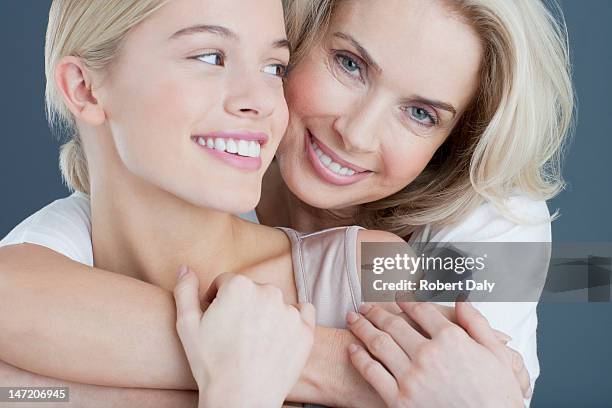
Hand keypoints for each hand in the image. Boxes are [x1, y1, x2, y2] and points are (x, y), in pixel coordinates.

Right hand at [173, 268, 314, 407]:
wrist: (240, 399)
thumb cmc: (210, 364)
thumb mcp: (186, 325)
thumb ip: (184, 290)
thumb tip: (185, 267)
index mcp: (239, 285)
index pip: (226, 283)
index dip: (217, 301)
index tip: (215, 320)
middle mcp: (268, 291)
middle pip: (252, 291)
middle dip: (243, 306)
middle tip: (235, 333)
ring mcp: (290, 310)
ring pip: (275, 302)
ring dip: (266, 313)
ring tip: (255, 341)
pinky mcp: (306, 329)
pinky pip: (302, 313)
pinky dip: (293, 320)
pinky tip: (279, 336)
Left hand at [346, 302, 523, 407]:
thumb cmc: (497, 397)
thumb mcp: (498, 355)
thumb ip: (477, 323)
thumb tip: (461, 300)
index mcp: (451, 339)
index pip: (420, 310)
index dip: (405, 300)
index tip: (396, 297)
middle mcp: (428, 354)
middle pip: (394, 323)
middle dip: (376, 311)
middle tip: (365, 305)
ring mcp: (411, 377)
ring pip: (378, 343)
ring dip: (362, 327)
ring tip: (352, 318)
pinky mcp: (399, 400)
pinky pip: (372, 372)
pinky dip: (359, 357)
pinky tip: (352, 348)